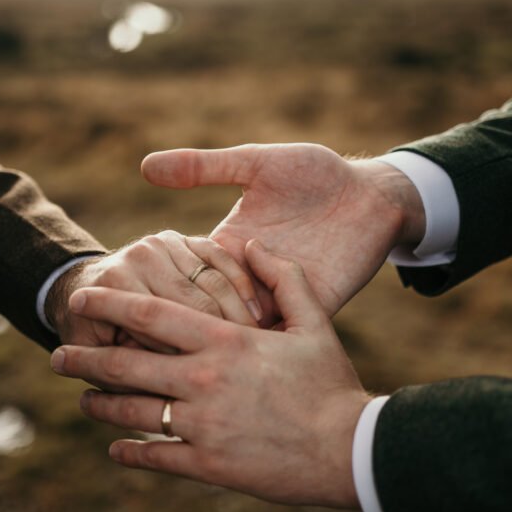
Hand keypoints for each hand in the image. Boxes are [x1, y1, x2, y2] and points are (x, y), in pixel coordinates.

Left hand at [50, 240, 371, 507]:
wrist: (350, 450)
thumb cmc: (332, 384)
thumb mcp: (314, 322)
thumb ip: (284, 278)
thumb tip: (255, 244)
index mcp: (224, 341)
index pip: (149, 314)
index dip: (108, 305)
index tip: (81, 298)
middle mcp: (203, 380)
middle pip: (125, 365)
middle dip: (84, 359)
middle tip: (57, 356)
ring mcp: (202, 425)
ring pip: (132, 413)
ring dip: (99, 405)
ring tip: (82, 400)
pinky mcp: (208, 465)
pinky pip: (156, 457)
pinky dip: (130, 453)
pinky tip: (115, 450)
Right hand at [142, 143, 424, 319]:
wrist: (373, 193)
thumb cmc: (315, 172)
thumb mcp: (254, 164)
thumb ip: (203, 167)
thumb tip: (144, 166)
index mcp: (228, 245)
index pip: (185, 276)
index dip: (163, 288)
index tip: (138, 297)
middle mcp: (249, 277)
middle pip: (205, 310)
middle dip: (183, 321)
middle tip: (156, 333)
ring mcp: (280, 296)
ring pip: (239, 331)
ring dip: (218, 339)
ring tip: (191, 347)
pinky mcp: (311, 309)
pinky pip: (280, 337)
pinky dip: (259, 345)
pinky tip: (239, 348)